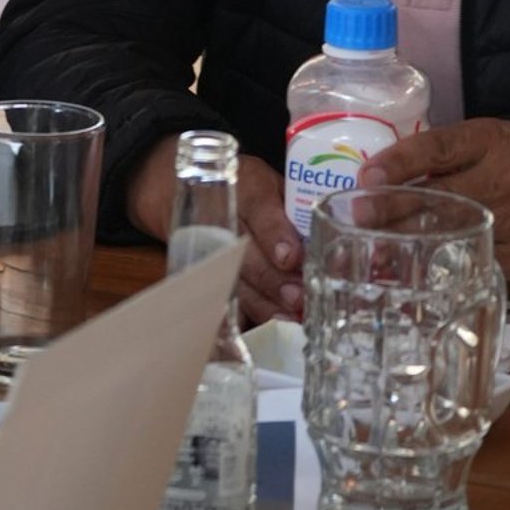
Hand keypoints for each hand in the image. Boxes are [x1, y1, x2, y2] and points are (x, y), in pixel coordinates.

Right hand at [126, 140, 300, 325]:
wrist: (179, 184)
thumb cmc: (245, 186)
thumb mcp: (270, 182)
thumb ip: (296, 207)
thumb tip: (331, 238)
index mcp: (245, 185)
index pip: (259, 208)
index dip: (275, 234)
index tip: (291, 258)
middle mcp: (222, 215)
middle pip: (245, 251)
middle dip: (272, 278)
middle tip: (298, 298)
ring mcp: (206, 244)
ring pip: (233, 278)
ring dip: (263, 301)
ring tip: (289, 318)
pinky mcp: (200, 268)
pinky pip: (222, 296)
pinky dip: (243, 315)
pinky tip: (262, 327)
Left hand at [358, 120, 509, 285]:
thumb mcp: (488, 136)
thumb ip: (445, 154)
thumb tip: (384, 173)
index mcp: (489, 142)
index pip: (438, 149)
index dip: (400, 163)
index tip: (365, 175)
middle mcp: (499, 182)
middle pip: (438, 199)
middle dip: (393, 211)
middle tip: (354, 219)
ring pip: (452, 238)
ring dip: (408, 248)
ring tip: (367, 256)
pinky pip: (471, 265)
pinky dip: (438, 273)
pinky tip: (407, 281)